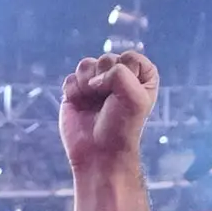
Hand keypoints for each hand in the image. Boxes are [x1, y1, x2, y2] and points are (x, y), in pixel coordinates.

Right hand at [59, 51, 158, 175]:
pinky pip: (70, 78)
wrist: (99, 153)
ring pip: (86, 64)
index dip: (125, 74)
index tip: (126, 95)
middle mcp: (118, 77)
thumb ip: (119, 73)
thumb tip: (92, 79)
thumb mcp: (134, 97)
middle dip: (104, 79)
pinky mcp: (76, 92)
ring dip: (87, 84)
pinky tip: (80, 104)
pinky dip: (73, 91)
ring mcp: (96, 84)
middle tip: (107, 101)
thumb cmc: (122, 127)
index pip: (130, 57)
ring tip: (93, 102)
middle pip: (106, 58)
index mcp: (140, 76)